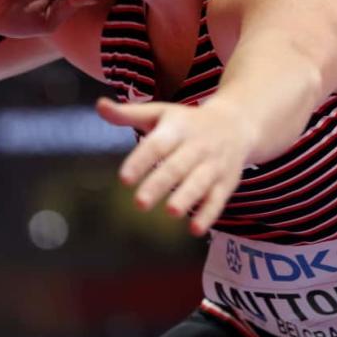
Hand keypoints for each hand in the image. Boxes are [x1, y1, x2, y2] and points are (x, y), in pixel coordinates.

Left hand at [96, 97, 254, 235]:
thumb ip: (129, 113)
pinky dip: (208, 215)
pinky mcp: (226, 182)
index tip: (123, 178)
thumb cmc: (187, 122)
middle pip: (177, 166)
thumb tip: (100, 106)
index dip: (141, 161)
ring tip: (170, 212)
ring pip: (200, 182)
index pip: (157, 145)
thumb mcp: (160, 112)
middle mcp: (197, 146)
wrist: (237, 123)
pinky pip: (218, 199)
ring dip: (186, 197)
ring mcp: (213, 165)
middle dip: (160, 184)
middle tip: (139, 203)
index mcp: (177, 128)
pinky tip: (195, 230)